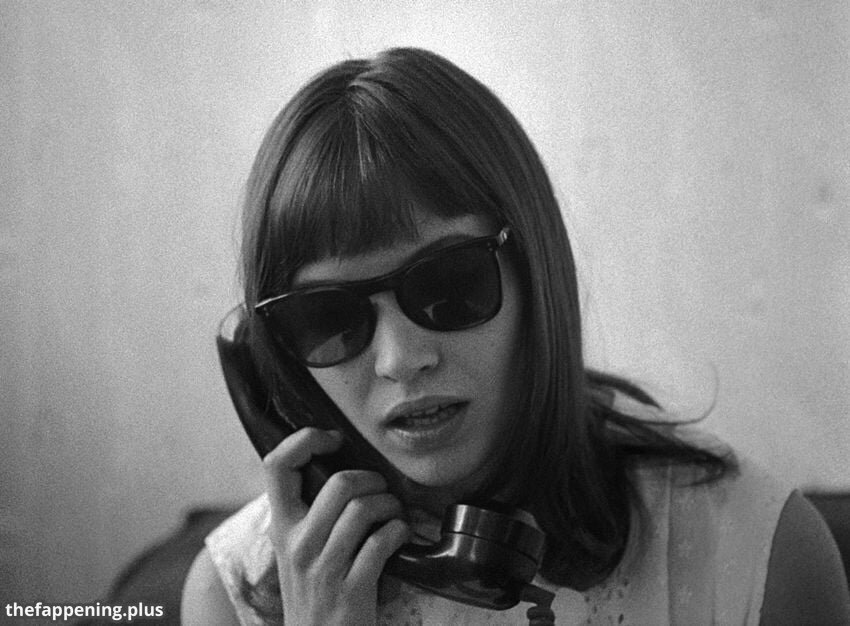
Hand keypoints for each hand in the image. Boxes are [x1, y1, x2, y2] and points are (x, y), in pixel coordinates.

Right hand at [263, 428, 409, 624]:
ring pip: (365, 508)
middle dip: (374, 479)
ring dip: (392, 506)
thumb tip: (340, 466)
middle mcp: (297, 544)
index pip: (276, 464)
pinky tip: (400, 538)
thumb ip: (310, 513)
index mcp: (282, 527)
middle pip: (340, 482)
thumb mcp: (299, 549)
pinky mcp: (351, 589)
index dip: (306, 439)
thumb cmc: (317, 592)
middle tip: (382, 491)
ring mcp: (323, 568)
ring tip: (394, 515)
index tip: (334, 440)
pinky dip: (400, 532)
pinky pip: (384, 541)